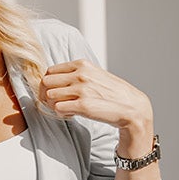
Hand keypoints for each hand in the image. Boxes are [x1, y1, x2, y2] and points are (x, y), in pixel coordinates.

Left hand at [39, 60, 154, 145]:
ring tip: (68, 108)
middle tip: (57, 102)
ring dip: (54, 105)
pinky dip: (62, 113)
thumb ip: (76, 74)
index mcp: (82, 65)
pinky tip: (72, 114)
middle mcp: (81, 75)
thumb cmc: (112, 93)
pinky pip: (57, 108)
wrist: (133, 108)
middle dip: (47, 94)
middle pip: (45, 83)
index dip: (50, 84)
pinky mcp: (83, 105)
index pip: (49, 71)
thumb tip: (53, 79)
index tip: (57, 92)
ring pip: (49, 96)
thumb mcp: (95, 75)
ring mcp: (82, 89)